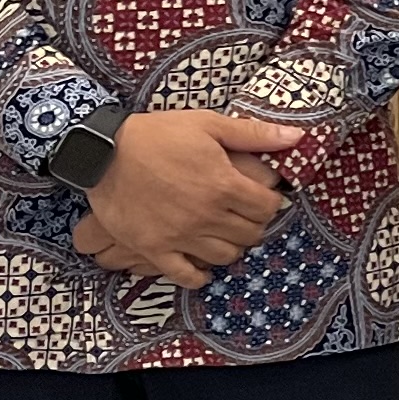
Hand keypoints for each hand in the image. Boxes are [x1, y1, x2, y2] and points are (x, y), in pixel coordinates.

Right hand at [75, 111, 302, 289]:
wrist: (102, 152)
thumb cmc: (156, 134)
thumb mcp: (207, 124)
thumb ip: (253, 134)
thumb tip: (296, 137)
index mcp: (224, 185)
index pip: (267, 207)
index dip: (269, 202)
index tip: (260, 196)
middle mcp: (207, 216)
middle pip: (250, 234)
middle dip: (252, 223)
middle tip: (242, 213)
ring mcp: (180, 236)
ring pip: (225, 256)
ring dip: (230, 245)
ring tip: (223, 232)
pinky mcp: (154, 249)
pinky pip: (186, 275)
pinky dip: (198, 275)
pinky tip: (200, 264)